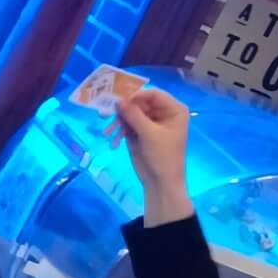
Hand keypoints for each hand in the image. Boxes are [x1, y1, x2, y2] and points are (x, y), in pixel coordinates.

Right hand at [113, 87, 193, 224]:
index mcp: (173, 109)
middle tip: (104, 115)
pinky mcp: (139, 131)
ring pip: (130, 113)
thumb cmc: (163, 157)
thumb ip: (134, 114)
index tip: (118, 101)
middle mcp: (162, 112)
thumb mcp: (149, 134)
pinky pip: (126, 124)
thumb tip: (118, 99)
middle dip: (122, 109)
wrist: (160, 182)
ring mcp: (149, 121)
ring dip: (117, 122)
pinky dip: (118, 131)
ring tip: (107, 133)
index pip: (152, 94)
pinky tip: (113, 142)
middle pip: (139, 102)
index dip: (135, 95)